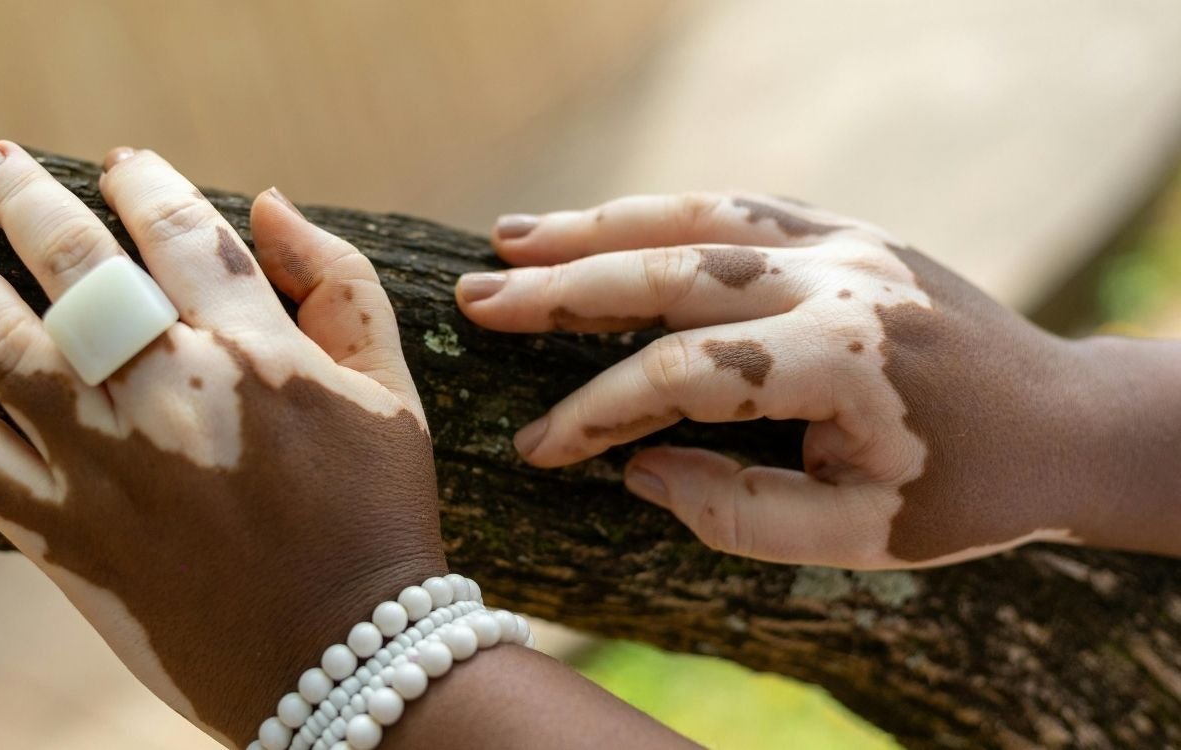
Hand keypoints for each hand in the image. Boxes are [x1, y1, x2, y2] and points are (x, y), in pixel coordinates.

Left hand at [0, 141, 444, 746]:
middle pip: (73, 265)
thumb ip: (339, 284)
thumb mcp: (390, 391)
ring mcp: (103, 465)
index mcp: (256, 353)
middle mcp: (169, 393)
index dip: (142, 184)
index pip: (179, 233)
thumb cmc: (375, 517)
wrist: (339, 659)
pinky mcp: (61, 534)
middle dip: (20, 197)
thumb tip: (266, 203)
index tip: (118, 163)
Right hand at [457, 193, 1141, 568]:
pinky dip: (662, 215)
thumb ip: (740, 514)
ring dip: (596, 225)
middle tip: (477, 300)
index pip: (684, 374)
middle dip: (563, 287)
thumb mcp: (860, 536)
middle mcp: (838, 278)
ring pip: (696, 216)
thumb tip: (638, 470)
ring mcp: (844, 240)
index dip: (598, 412)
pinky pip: (737, 208)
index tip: (536, 446)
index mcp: (844, 358)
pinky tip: (604, 227)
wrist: (1062, 419)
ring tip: (510, 239)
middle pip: (672, 268)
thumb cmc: (964, 491)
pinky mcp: (846, 229)